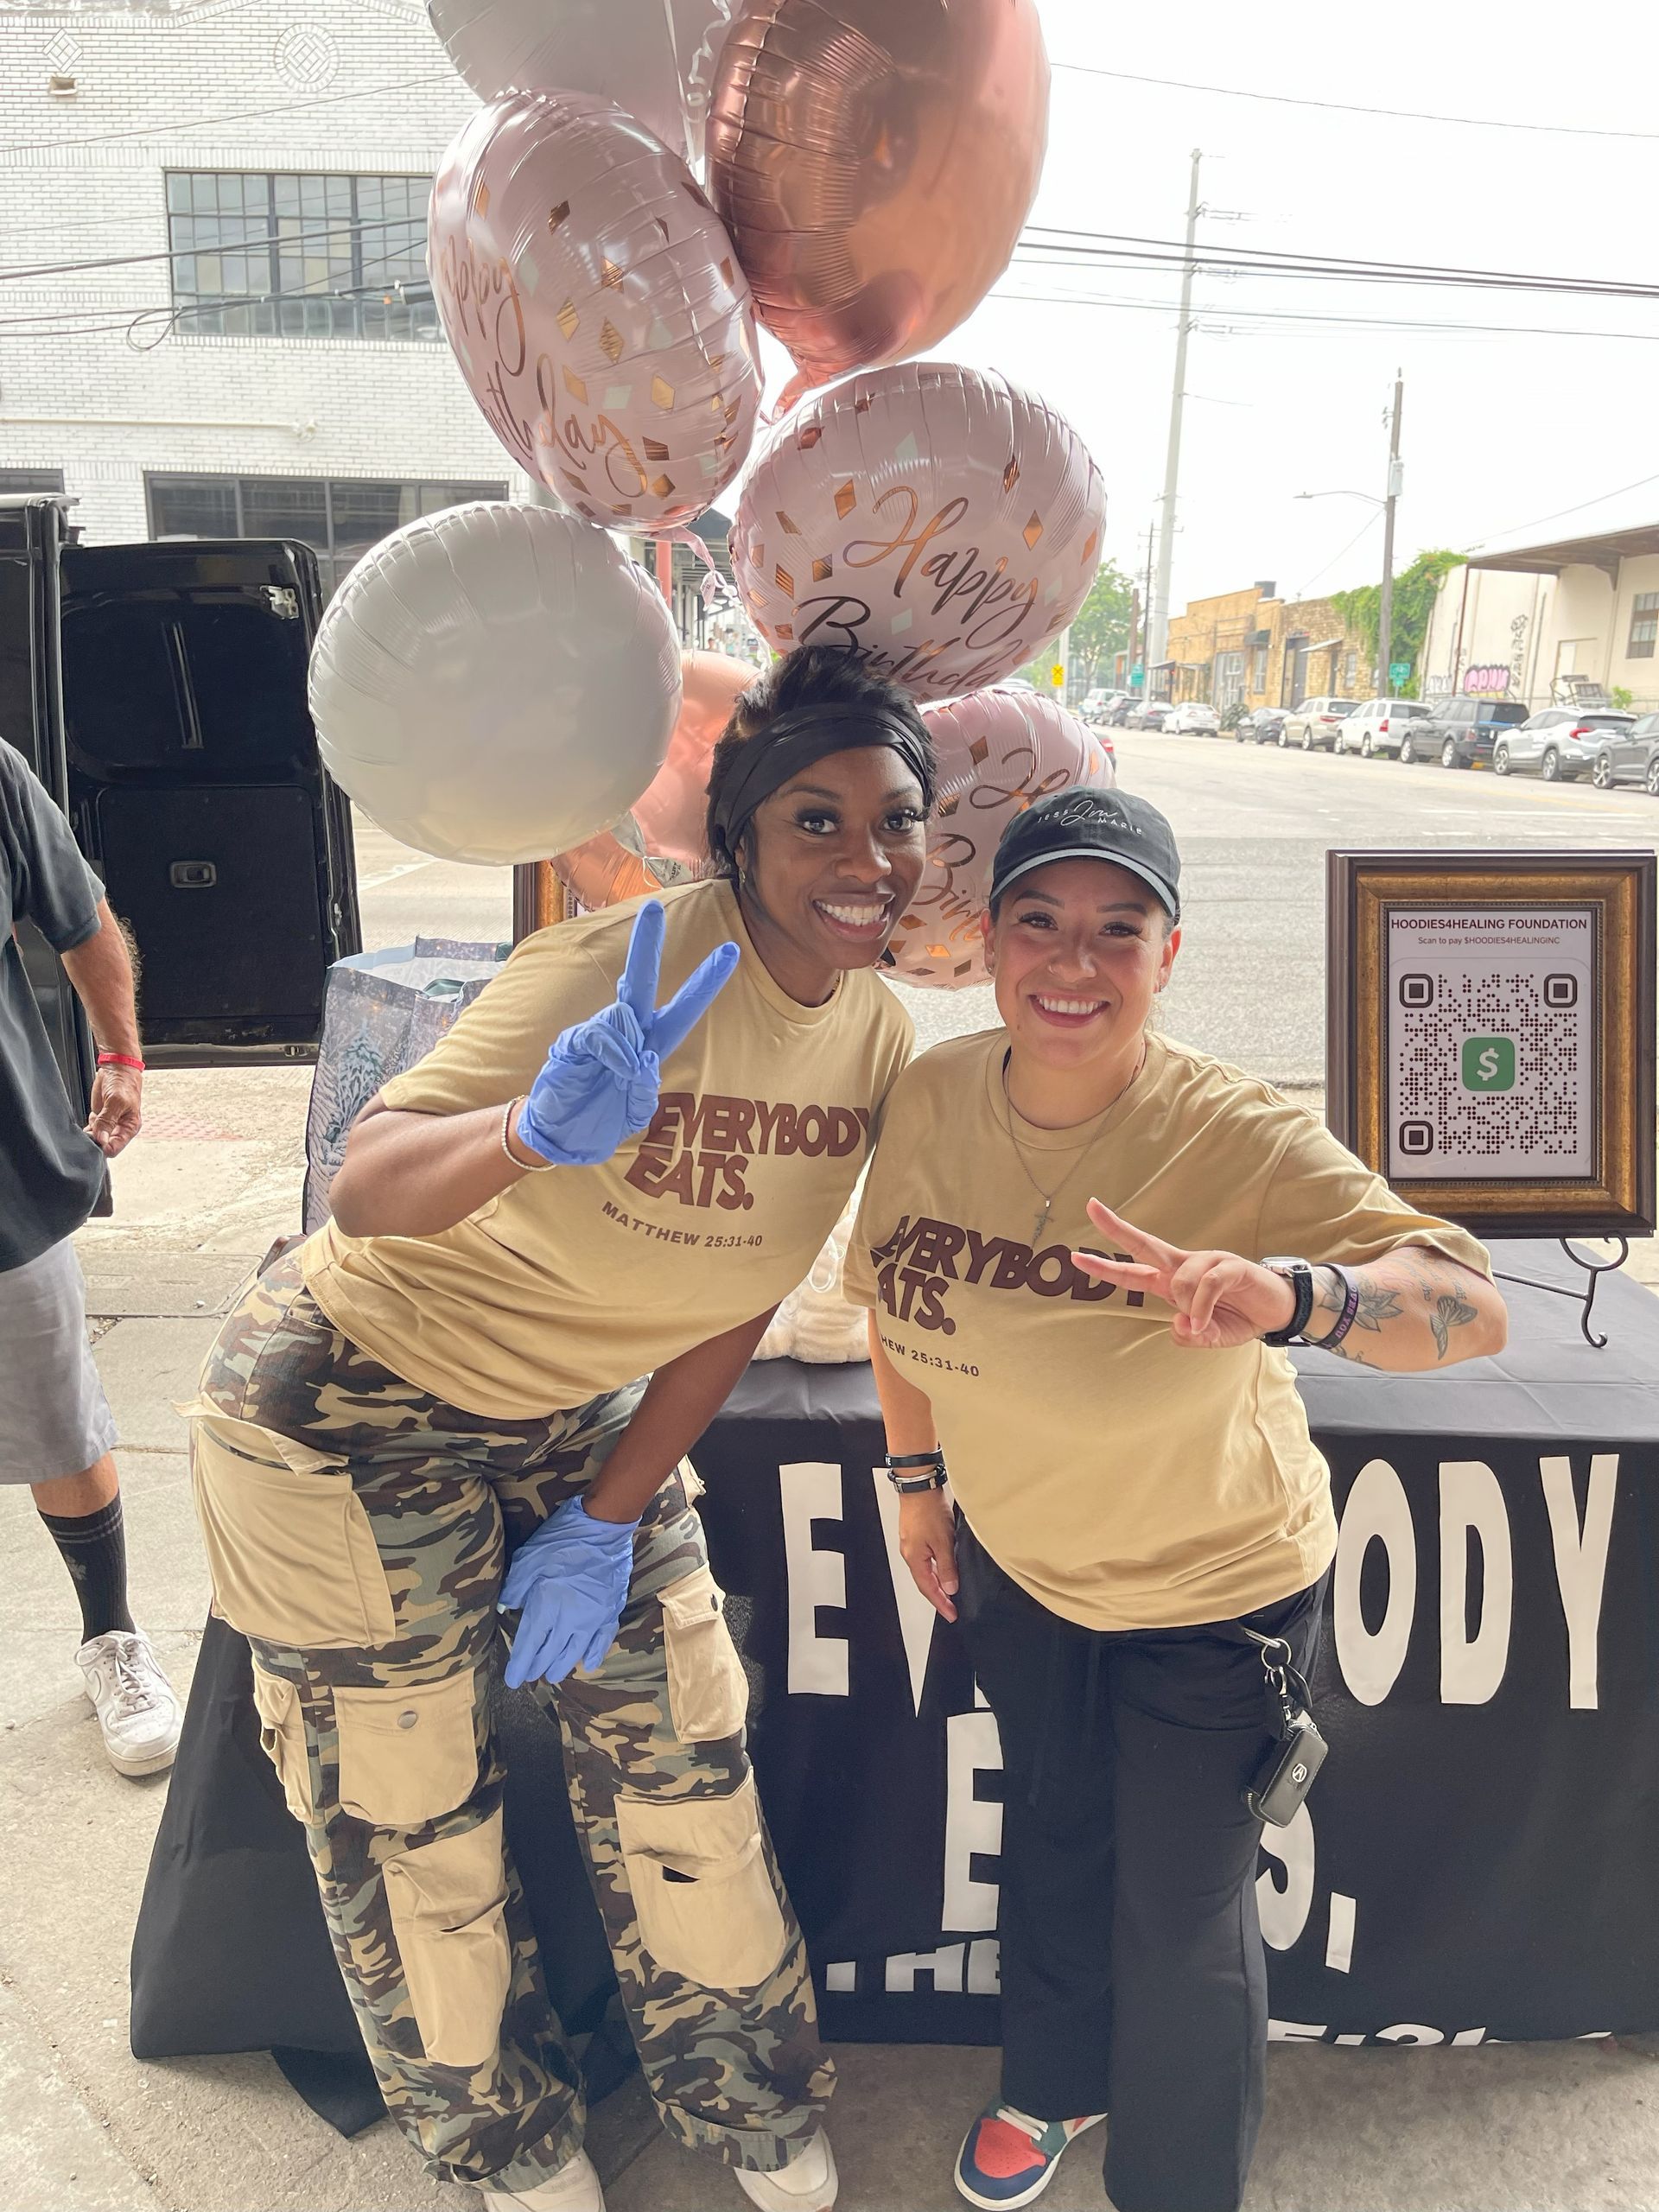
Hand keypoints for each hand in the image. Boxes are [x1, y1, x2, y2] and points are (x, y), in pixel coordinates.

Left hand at [85, 1066, 141, 1156]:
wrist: (117, 1070)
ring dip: (89, 1137)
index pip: (115, 1148)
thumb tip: (101, 1140)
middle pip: (105, 1146)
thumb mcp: (116, 1101)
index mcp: (129, 1127)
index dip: (103, 1147)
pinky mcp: (99, 1119)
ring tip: (86, 1127)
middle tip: (87, 1133)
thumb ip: (107, 1121)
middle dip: (94, 1142)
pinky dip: (86, 1131)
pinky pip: (91, 1131)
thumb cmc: (123, 1083)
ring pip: (96, 1140)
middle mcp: (120, 1129)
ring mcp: (109, 1125)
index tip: (93, 1138)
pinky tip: (85, 1125)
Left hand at [499, 1497, 640, 1686]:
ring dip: (562, 1667)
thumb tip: (505, 1610)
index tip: (512, 1680)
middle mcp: (569, 1619)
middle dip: (537, 1668)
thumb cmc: (561, 1539)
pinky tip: (588, 1664)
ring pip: (575, 1653)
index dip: (519, 1665)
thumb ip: (514, 1588)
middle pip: (550, 1654)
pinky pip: (603, 1641)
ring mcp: (593, 1618)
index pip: (529, 1645)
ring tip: (552, 1675)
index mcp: (545, 1606)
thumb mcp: (527, 1559)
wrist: (603, 1526)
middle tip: (530, 1676)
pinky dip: (595, 1655)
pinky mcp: (611, 1611)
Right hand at [514, 901, 738, 1167]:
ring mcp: (597, 1033)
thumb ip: (642, 1089)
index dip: (704, 983)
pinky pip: (599, 1034)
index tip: (731, 950)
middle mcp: (627, 1032)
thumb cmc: (602, 1118)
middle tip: (652, 907)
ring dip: (626, 1050)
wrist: (560, 1134)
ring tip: (615, 1080)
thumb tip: (639, 1058)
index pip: (682, 1010)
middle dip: (646, 946)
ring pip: (623, 1016)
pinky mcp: (573, 1041)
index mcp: (650, 1045)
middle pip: (641, 982)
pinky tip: (606, 1070)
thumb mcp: (634, 1111)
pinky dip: (610, 1052)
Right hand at [898, 1489, 958, 1622]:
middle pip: (925, 1582)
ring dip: (937, 1583)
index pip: (928, 1589)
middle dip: (938, 1597)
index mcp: (914, 1559)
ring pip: (925, 1571)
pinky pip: (925, 1560)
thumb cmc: (928, 1510)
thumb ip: (947, 1567)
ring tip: (950, 1593)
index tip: (951, 1615)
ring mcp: (911, 1544)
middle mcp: (910, 1554)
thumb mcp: (944, 1542)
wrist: (920, 1487)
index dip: (941, 1604)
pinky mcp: (916, 1535)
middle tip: (952, 1609)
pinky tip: (944, 1568)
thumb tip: (950, 1588)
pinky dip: (935, 1569)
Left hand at [1071, 1199, 1298, 1349]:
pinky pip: (1206, 1285)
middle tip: (1090, 1207)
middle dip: (1115, 1227)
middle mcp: (1185, 1266)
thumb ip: (1190, 1335)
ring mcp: (1207, 1261)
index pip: (1133, 1272)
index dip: (1105, 1267)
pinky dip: (1203, 1307)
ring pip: (1179, 1280)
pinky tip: (1206, 1319)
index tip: (1075, 1256)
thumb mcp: (1209, 1337)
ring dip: (1189, 1308)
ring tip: (1207, 1319)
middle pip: (1144, 1244)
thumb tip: (1178, 1324)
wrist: (1277, 1313)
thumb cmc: (1238, 1318)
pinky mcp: (1230, 1266)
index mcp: (1172, 1282)